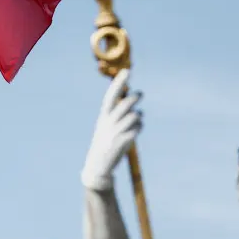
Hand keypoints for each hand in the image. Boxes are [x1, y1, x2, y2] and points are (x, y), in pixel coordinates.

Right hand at [82, 68, 142, 191]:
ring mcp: (115, 132)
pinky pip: (137, 129)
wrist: (98, 167)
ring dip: (139, 117)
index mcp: (103, 117)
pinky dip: (139, 128)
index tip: (127, 71)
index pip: (111, 96)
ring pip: (135, 116)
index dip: (119, 83)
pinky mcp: (122, 142)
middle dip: (134, 97)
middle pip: (126, 104)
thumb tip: (132, 100)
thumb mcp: (106, 127)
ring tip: (137, 121)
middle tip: (140, 94)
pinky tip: (135, 133)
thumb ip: (118, 114)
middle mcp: (108, 123)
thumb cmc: (105, 144)